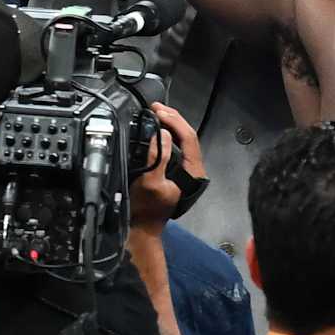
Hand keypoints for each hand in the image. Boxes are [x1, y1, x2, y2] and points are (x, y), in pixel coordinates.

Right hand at [130, 103, 205, 230]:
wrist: (141, 227)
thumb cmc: (144, 209)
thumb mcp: (149, 182)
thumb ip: (158, 157)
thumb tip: (161, 134)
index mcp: (193, 172)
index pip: (188, 138)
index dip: (174, 121)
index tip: (158, 112)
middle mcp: (193, 169)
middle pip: (187, 135)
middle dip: (172, 118)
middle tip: (156, 107)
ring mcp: (186, 169)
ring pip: (182, 139)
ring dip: (170, 123)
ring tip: (156, 112)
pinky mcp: (176, 169)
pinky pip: (175, 145)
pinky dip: (167, 133)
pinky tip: (157, 126)